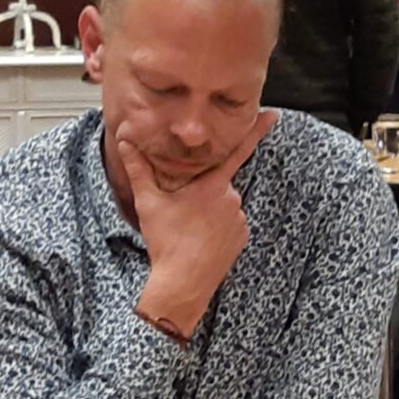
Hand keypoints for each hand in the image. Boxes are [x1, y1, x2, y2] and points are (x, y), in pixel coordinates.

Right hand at [118, 110, 277, 337]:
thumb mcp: (149, 202)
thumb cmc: (166, 243)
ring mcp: (239, 219)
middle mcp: (231, 199)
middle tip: (183, 213)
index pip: (237, 151)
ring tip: (190, 230)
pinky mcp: (243, 236)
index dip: (256, 131)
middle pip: (217, 184)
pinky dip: (218, 227)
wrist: (183, 283)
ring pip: (223, 205)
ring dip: (209, 211)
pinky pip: (231, 223)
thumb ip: (139, 169)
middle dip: (202, 193)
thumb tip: (125, 142)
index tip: (273, 115)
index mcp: (211, 186)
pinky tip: (202, 239)